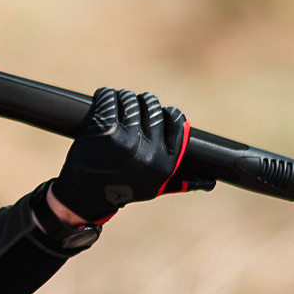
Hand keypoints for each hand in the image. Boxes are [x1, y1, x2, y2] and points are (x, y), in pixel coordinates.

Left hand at [50, 88, 212, 223]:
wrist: (83, 198)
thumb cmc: (121, 190)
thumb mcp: (154, 188)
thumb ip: (182, 181)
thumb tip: (210, 181)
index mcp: (166, 164)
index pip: (177, 122)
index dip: (166, 112)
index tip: (156, 112)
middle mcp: (150, 153)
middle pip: (153, 107)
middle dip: (142, 102)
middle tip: (132, 105)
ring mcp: (127, 141)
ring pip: (130, 100)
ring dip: (122, 97)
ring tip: (116, 103)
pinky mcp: (105, 131)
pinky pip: (109, 99)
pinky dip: (105, 95)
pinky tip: (103, 99)